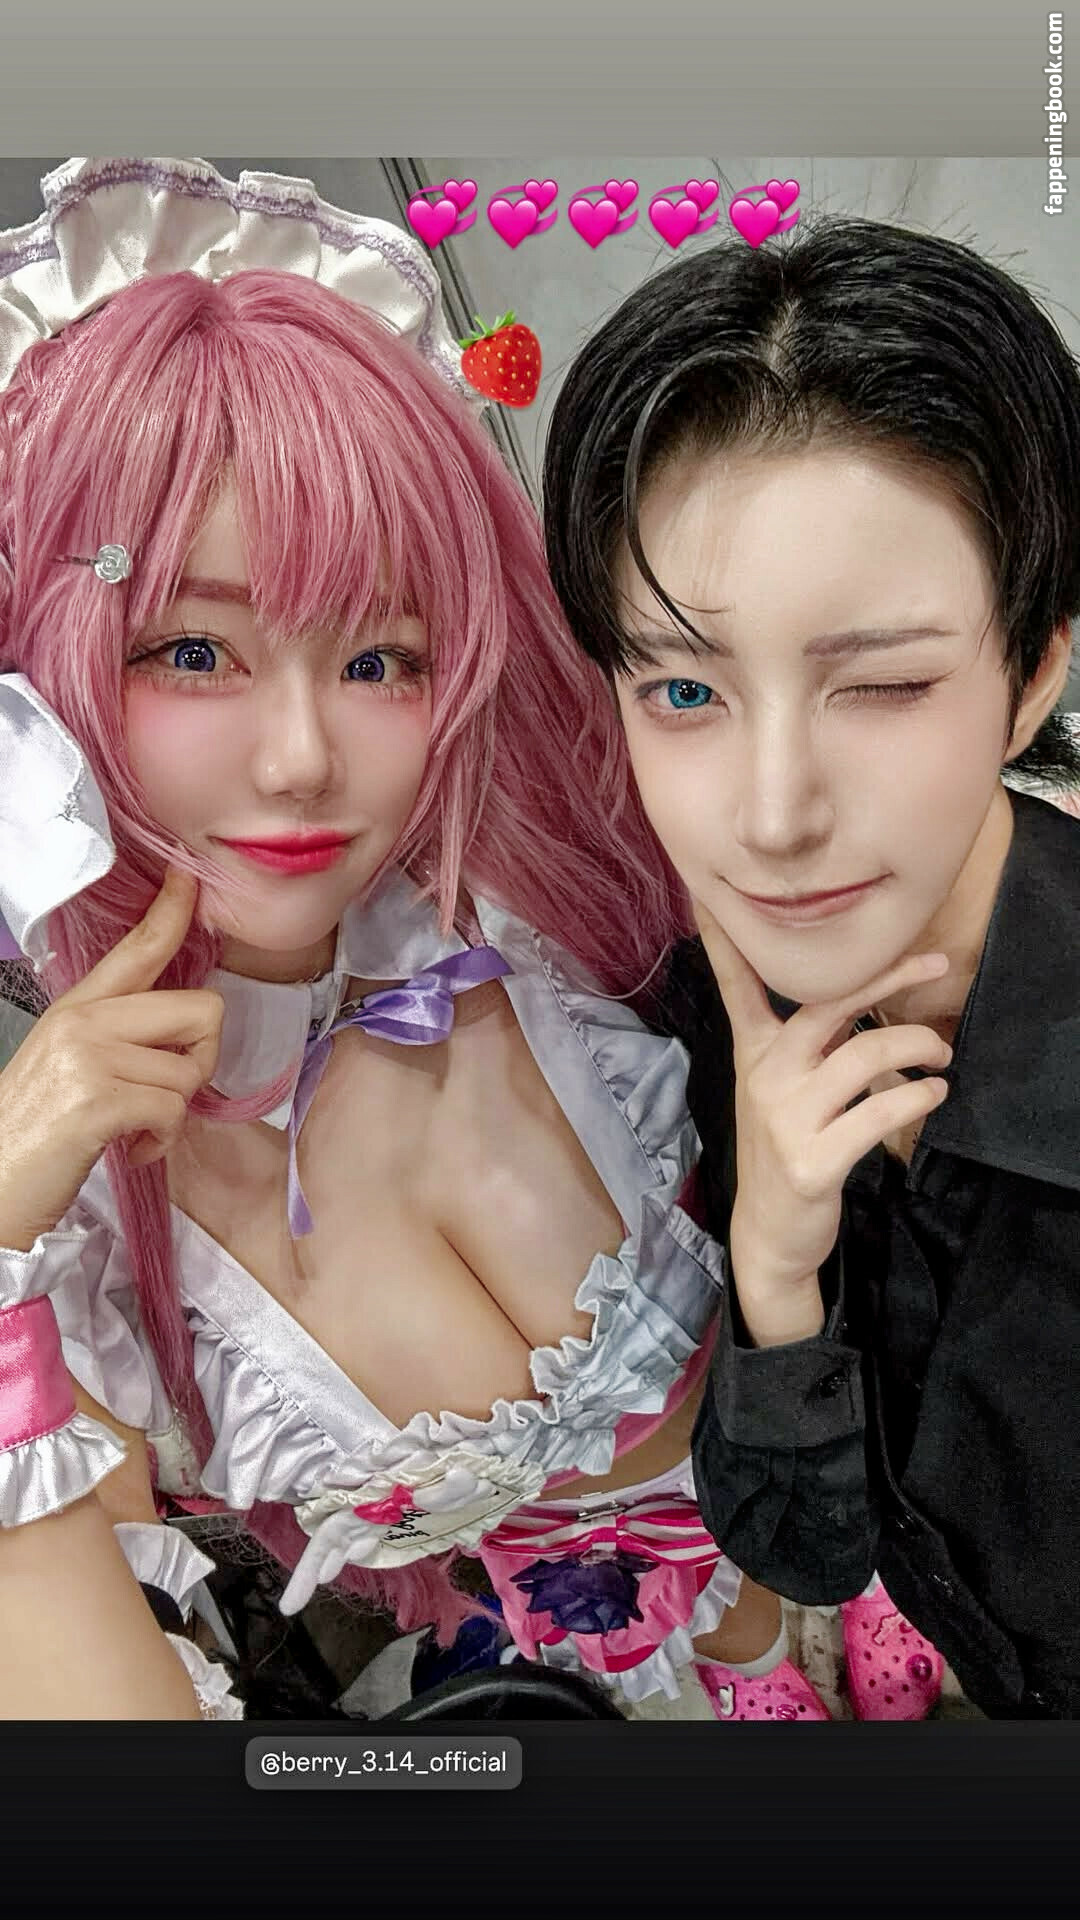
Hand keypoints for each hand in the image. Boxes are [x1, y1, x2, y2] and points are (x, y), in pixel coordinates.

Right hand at [0, 868, 222, 1251]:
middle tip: (166, 1094)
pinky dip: (162, 1141)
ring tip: (134, 1129)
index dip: (171, 911)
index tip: (188, 878)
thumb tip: (178, 1040)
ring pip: (190, 1071)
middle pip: (201, 1009)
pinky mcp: (97, 1099)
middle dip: (201, 1059)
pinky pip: (173, 1110)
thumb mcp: (67, 1067)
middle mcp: (83, 1021)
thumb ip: (117, 1039)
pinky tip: (131, 1149)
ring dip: (173, 1113)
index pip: (137, 948)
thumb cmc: (34, 1134)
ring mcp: (88, 1056)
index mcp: (76, 1008)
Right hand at [693, 901, 952, 1345]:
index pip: (737, 986)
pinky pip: (879, 1113)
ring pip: (865, 1055)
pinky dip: (918, 1098)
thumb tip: (855, 994)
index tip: (711, 896)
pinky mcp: (814, 1160)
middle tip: (935, 963)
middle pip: (827, 1004)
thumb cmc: (785, 1149)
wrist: (769, 1233)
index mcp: (753, 1053)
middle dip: (887, 976)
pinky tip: (934, 1093)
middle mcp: (765, 1076)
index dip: (725, 942)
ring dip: (918, 1046)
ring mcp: (786, 1119)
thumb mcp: (780, 1090)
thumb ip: (806, 1043)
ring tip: (941, 1053)